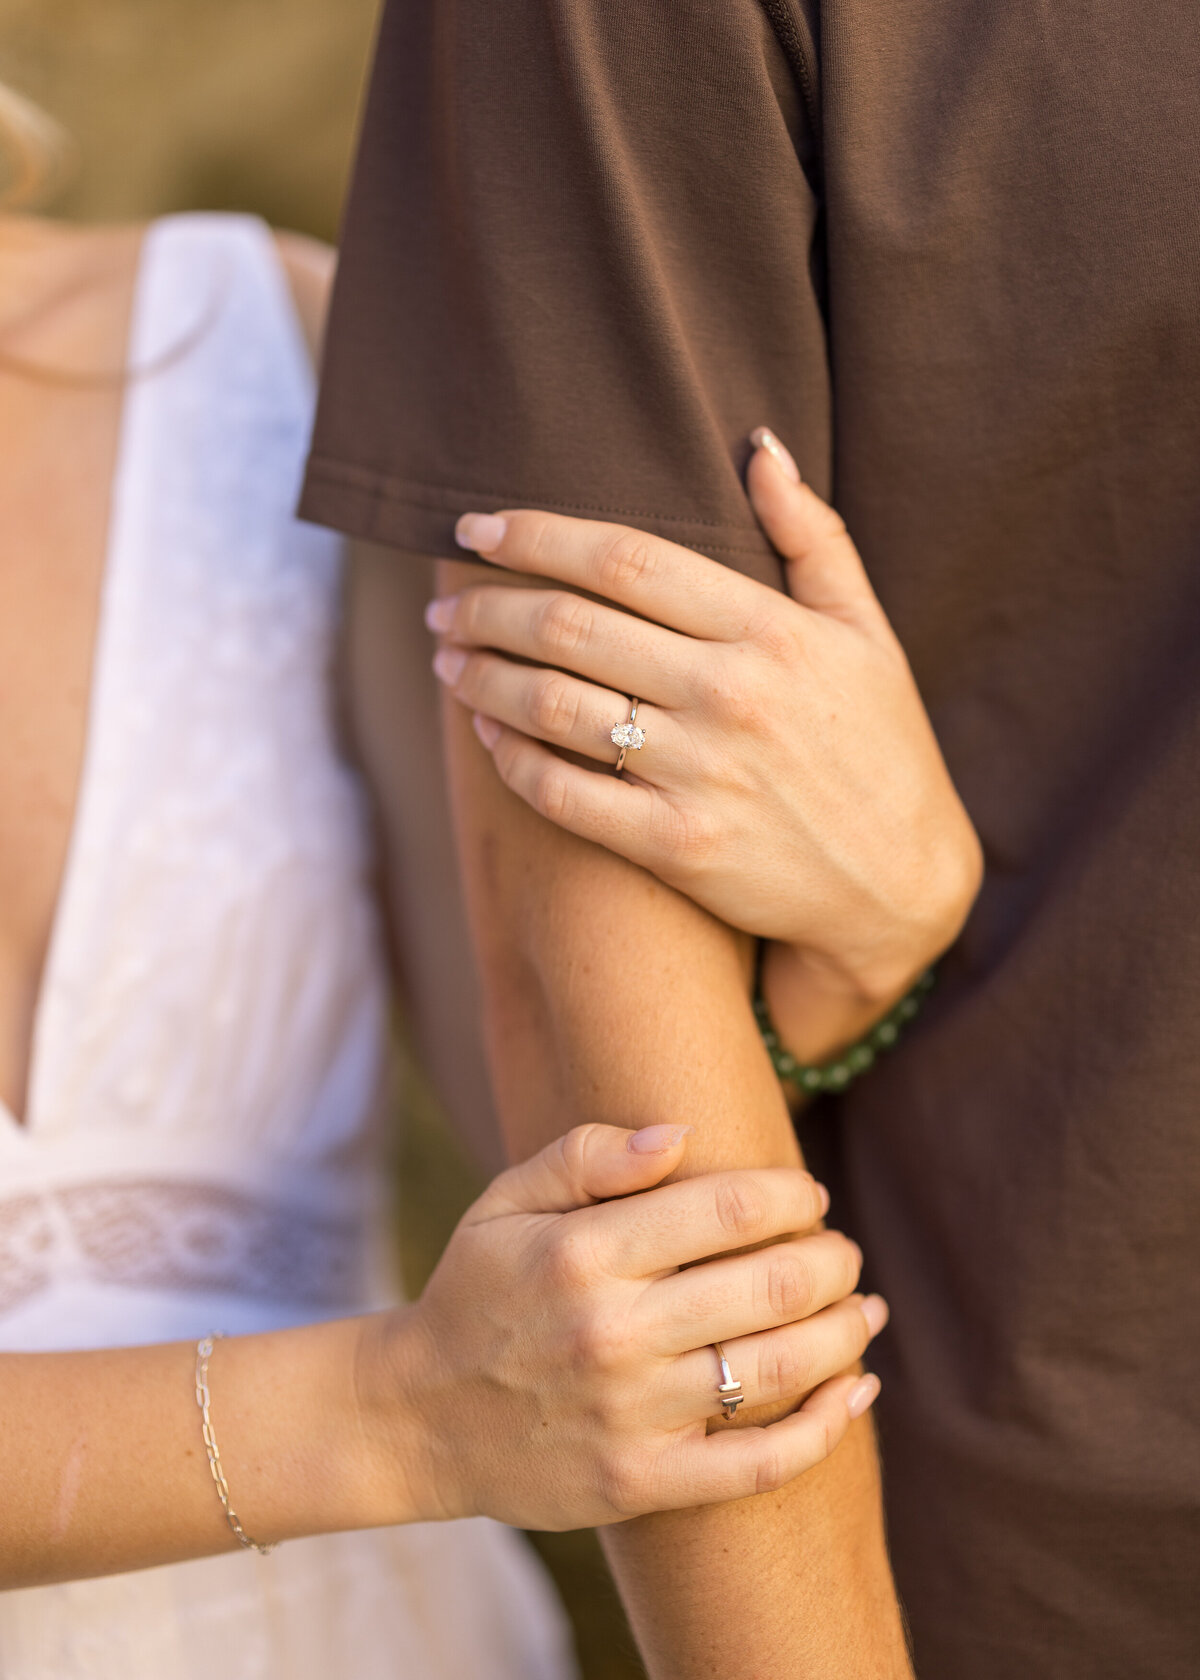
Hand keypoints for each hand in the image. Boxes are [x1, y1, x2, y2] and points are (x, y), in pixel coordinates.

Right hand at [369, 1124, 883, 1530]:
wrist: (418, 1418)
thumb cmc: (477, 1292)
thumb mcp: (505, 1201)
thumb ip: (588, 1155)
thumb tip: (681, 1135)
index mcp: (583, 1253)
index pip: (728, 1209)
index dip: (790, 1196)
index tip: (807, 1195)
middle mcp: (613, 1333)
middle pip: (772, 1286)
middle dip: (832, 1260)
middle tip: (843, 1251)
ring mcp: (632, 1415)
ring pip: (781, 1368)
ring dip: (846, 1332)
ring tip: (865, 1309)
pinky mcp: (643, 1483)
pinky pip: (762, 1463)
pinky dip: (828, 1426)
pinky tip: (858, 1390)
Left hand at [427, 430, 980, 1014]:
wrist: (901, 886)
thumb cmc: (882, 748)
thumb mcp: (868, 632)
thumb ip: (813, 535)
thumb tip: (758, 444)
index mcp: (771, 629)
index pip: (624, 558)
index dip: (535, 534)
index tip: (476, 526)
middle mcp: (731, 694)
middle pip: (571, 626)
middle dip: (487, 607)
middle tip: (446, 604)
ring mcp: (701, 773)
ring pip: (554, 705)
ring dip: (481, 676)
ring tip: (449, 661)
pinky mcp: (677, 846)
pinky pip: (563, 794)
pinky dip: (511, 758)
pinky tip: (487, 733)